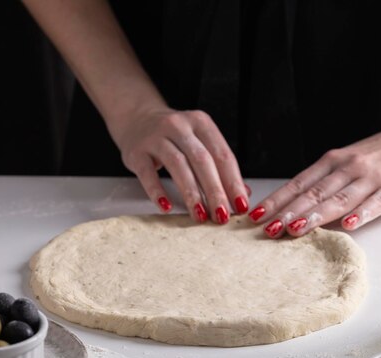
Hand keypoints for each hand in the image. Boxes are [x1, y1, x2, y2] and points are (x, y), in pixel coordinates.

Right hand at [115, 107, 248, 223]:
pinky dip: (157, 191)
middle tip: (222, 215)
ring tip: (200, 215)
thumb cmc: (173, 136)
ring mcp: (156, 137)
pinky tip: (166, 206)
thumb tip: (243, 193)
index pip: (222, 154)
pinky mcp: (137, 151)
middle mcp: (179, 126)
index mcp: (201, 123)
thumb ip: (219, 165)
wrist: (137, 118)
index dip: (233, 182)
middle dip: (215, 190)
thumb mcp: (198, 142)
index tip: (240, 205)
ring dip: (191, 193)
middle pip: (202, 160)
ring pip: (178, 165)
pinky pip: (148, 173)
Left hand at [248, 125, 380, 237]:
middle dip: (289, 211)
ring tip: (295, 229)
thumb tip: (291, 204)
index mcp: (332, 160)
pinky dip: (361, 215)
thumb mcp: (345, 161)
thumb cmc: (377, 155)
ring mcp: (371, 178)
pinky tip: (347, 226)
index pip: (300, 182)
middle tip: (269, 228)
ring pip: (339, 199)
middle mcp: (348, 167)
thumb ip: (323, 181)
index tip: (258, 214)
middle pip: (314, 192)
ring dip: (315, 215)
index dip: (278, 199)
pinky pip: (375, 203)